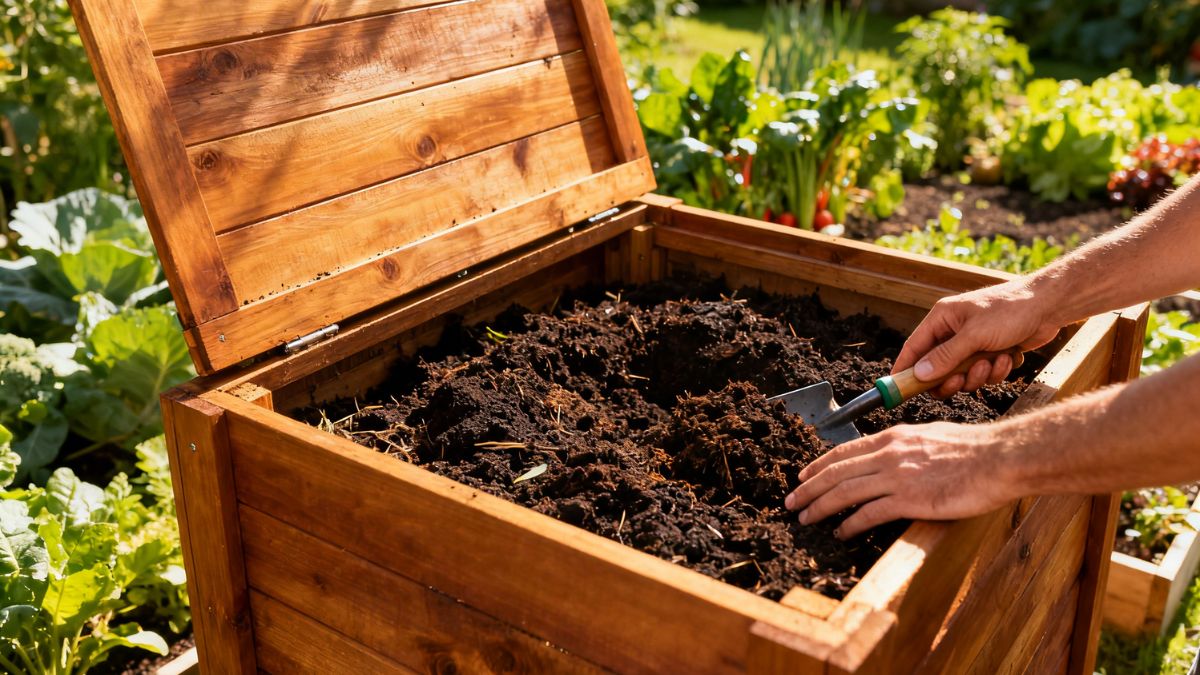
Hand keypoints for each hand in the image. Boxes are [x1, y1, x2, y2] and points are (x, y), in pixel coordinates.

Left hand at [783, 422, 1016, 538]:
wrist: (998, 458)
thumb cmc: (973, 449)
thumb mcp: (929, 436)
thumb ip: (904, 445)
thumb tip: (892, 453)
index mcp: (892, 437)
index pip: (843, 451)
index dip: (818, 465)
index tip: (802, 476)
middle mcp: (888, 454)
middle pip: (835, 472)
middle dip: (808, 488)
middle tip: (791, 502)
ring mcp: (896, 476)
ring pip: (844, 492)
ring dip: (820, 507)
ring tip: (806, 518)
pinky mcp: (909, 499)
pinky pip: (869, 513)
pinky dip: (849, 524)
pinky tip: (840, 533)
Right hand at [896, 280, 1062, 397]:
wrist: (1050, 307)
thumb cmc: (1010, 311)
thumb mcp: (974, 335)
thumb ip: (945, 356)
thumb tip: (919, 374)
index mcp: (942, 319)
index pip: (914, 348)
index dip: (905, 369)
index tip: (898, 389)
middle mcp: (953, 331)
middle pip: (937, 368)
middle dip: (952, 378)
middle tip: (960, 381)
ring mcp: (973, 343)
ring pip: (963, 375)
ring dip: (979, 374)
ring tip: (994, 360)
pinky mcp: (991, 353)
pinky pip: (984, 374)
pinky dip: (996, 371)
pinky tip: (1009, 357)